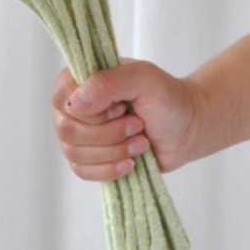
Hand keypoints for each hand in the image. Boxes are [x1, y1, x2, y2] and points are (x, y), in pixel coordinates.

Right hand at [51, 60, 203, 180]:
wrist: (187, 129)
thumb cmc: (167, 97)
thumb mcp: (143, 79)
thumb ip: (107, 83)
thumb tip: (75, 103)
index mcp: (80, 78)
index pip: (62, 99)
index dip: (91, 112)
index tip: (121, 108)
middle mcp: (74, 105)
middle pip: (67, 130)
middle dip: (107, 134)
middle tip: (137, 125)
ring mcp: (80, 132)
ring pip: (74, 152)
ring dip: (113, 151)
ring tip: (140, 141)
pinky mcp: (90, 157)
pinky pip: (81, 171)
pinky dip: (108, 170)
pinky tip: (130, 163)